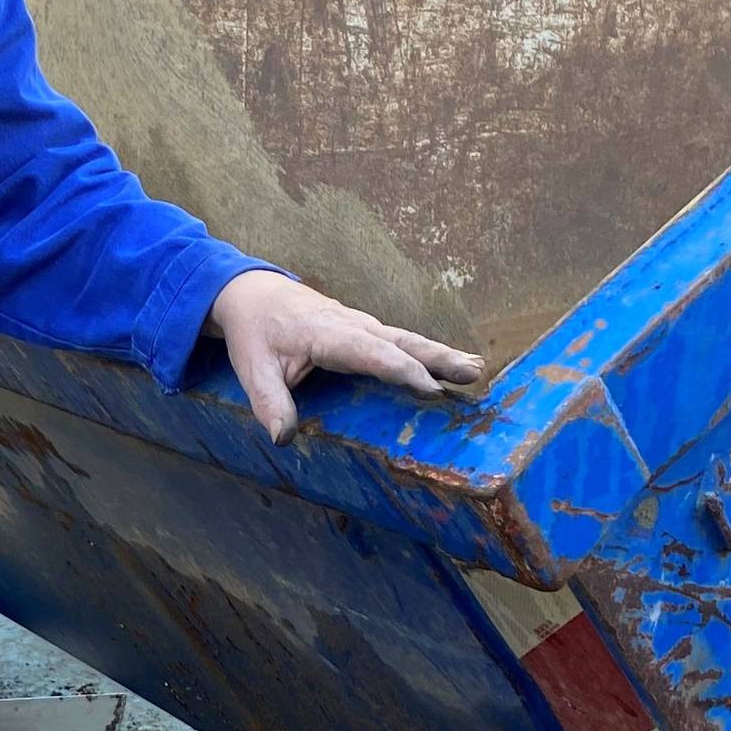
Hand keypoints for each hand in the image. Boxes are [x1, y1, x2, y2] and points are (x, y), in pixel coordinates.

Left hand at [208, 269, 483, 443]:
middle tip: (473, 373)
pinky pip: (401, 342)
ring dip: (442, 355)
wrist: (253, 292)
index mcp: (328, 334)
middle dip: (438, 359)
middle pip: (402, 342)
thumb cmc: (255, 332)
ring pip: (407, 340)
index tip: (431, 389)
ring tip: (477, 370)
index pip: (371, 353)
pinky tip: (453, 365)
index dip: (402, 371)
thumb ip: (269, 402)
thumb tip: (282, 438)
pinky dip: (429, 353)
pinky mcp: (366, 329)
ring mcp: (362, 325)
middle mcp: (353, 325)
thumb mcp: (253, 368)